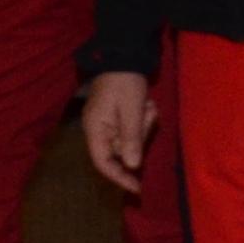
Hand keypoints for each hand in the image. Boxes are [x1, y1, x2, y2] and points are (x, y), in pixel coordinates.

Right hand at [81, 71, 156, 194]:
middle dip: (139, 137)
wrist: (124, 54)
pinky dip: (143, 118)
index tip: (137, 188)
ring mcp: (108, 122)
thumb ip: (131, 138)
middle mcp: (98, 129)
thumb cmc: (124, 82)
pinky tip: (147, 103)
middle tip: (148, 115)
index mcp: (95, 129)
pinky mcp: (118, 115)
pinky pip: (133, 127)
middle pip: (121, 150)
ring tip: (148, 105)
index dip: (119, 177)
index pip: (103, 163)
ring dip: (143, 125)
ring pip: (130, 138)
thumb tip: (132, 166)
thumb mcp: (131, 110)